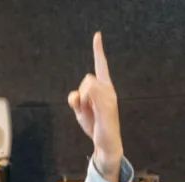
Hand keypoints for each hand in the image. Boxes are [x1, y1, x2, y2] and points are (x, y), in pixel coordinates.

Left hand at [67, 32, 122, 181]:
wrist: (106, 143)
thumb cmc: (94, 125)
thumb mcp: (80, 111)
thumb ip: (76, 100)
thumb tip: (75, 95)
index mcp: (104, 88)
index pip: (101, 66)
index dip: (98, 50)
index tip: (97, 35)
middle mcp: (109, 90)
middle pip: (87, 78)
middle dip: (80, 93)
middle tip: (85, 108)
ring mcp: (109, 97)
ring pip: (87, 84)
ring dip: (82, 99)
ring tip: (89, 112)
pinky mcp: (107, 106)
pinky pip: (92, 91)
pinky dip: (86, 99)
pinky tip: (91, 110)